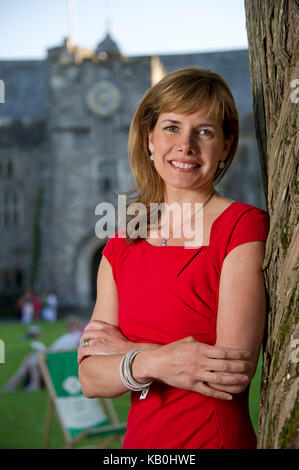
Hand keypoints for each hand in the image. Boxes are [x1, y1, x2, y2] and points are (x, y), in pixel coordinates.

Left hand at [78, 320, 133, 363]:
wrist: (130, 353)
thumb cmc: (128, 348)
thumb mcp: (120, 336)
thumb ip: (112, 334)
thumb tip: (110, 341)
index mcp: (108, 327)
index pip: (93, 323)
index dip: (87, 329)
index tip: (86, 335)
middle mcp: (102, 331)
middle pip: (86, 333)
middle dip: (82, 341)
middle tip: (83, 347)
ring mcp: (98, 339)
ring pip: (83, 342)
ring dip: (81, 349)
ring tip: (81, 355)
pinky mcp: (95, 348)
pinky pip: (82, 351)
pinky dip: (80, 356)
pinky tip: (80, 360)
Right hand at [135, 336, 252, 400]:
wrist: (157, 363)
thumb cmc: (173, 350)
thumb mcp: (187, 341)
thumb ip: (202, 343)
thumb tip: (213, 344)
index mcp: (200, 350)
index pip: (224, 352)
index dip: (238, 353)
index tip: (248, 354)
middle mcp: (200, 362)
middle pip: (225, 365)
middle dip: (240, 366)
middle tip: (251, 367)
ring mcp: (196, 375)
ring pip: (220, 379)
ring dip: (235, 380)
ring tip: (246, 380)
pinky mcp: (192, 385)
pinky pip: (209, 391)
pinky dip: (221, 394)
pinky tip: (231, 396)